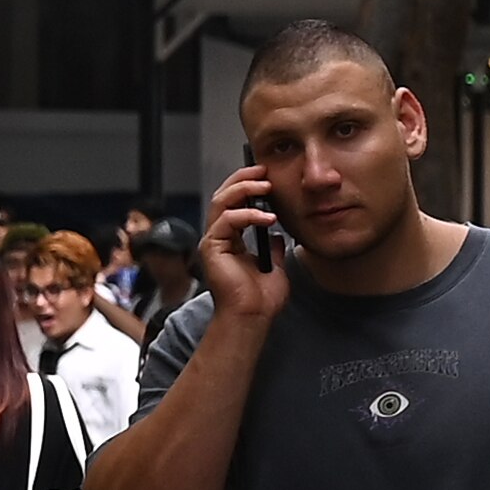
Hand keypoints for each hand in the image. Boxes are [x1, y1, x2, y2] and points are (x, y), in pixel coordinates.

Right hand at [198, 165, 291, 323]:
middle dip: (243, 179)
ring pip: (221, 202)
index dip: (248, 186)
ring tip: (266, 185)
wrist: (252, 319)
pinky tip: (268, 218)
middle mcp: (219, 238)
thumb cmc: (261, 300)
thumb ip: (274, 248)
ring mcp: (213, 242)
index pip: (234, 203)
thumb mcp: (276, 267)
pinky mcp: (211, 249)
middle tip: (263, 170)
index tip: (268, 176)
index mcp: (231, 240)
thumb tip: (278, 234)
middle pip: (223, 196)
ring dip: (244, 189)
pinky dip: (247, 215)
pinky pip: (226, 221)